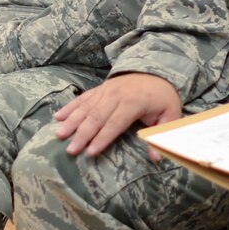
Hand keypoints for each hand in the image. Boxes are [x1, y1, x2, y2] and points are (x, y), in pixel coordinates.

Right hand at [50, 72, 181, 158]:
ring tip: (59, 134)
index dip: (103, 138)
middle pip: (96, 116)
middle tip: (70, 150)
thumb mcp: (171, 115)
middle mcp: (116, 94)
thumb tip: (156, 158)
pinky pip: (82, 98)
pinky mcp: (99, 88)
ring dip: (71, 121)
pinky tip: (58, 117)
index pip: (115, 123)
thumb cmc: (162, 98)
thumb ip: (162, 135)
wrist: (155, 71)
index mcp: (133, 102)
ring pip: (86, 107)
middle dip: (82, 134)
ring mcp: (105, 90)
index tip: (91, 152)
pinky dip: (69, 107)